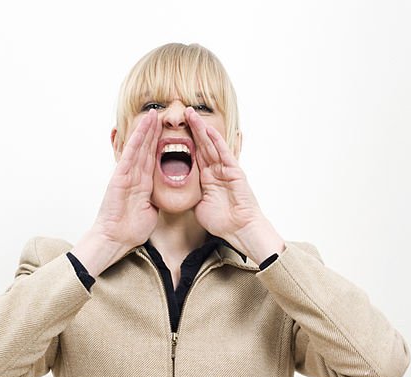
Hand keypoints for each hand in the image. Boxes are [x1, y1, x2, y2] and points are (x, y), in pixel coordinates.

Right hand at [91, 109, 159, 248]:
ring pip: (138, 148)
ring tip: (152, 114)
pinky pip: (130, 157)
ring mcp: (126, 175)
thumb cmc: (132, 227)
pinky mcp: (120, 178)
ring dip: (145, 130)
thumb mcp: (152, 209)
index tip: (167, 129)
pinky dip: (135, 143)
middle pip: (145, 148)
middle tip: (160, 113)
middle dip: (152, 130)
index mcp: (143, 182)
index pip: (152, 157)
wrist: (117, 238)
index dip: (159, 142)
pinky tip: (141, 131)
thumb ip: (157, 197)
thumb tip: (167, 193)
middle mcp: (134, 175)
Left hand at [185, 108, 283, 261]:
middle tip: (183, 111)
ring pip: (211, 145)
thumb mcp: (198, 206)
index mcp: (206, 178)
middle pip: (202, 145)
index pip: (193, 155)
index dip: (183, 141)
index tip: (171, 129)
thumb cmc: (222, 222)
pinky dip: (217, 141)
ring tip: (192, 114)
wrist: (239, 230)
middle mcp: (216, 171)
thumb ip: (189, 195)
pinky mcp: (234, 172)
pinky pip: (224, 154)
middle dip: (193, 128)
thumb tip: (176, 191)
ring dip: (202, 129)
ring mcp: (225, 170)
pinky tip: (209, 130)